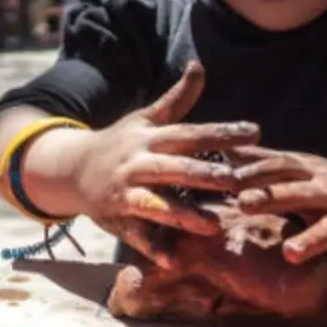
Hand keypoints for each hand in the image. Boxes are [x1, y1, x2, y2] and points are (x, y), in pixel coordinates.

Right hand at [70, 61, 260, 265]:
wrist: (70, 169)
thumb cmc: (119, 143)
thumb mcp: (145, 119)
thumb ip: (177, 98)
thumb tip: (199, 65)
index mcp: (150, 138)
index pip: (190, 133)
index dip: (221, 132)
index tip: (255, 131)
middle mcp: (138, 164)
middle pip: (175, 168)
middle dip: (204, 174)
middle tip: (237, 179)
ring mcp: (127, 192)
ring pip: (156, 205)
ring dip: (183, 216)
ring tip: (213, 225)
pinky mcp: (118, 218)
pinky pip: (136, 235)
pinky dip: (153, 249)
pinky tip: (173, 261)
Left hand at [231, 150, 326, 320]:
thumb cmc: (325, 184)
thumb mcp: (300, 167)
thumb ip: (264, 160)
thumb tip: (224, 149)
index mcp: (311, 172)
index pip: (281, 167)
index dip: (256, 171)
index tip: (229, 176)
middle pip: (299, 193)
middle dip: (272, 197)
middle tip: (243, 204)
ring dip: (311, 241)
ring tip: (290, 254)